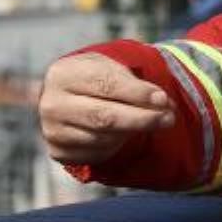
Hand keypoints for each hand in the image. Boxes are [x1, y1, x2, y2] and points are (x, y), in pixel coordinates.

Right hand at [38, 52, 174, 164]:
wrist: (67, 96)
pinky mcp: (58, 152)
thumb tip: (162, 103)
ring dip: (133, 132)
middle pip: (104, 117)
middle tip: (169, 119)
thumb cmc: (97, 78)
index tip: (162, 98)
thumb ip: (135, 83)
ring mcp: (52, 130)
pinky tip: (126, 133)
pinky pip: (97, 154)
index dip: (137, 93)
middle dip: (142, 119)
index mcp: (64, 74)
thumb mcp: (111, 68)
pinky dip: (117, 145)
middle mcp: (52, 104)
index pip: (106, 85)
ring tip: (153, 122)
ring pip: (103, 138)